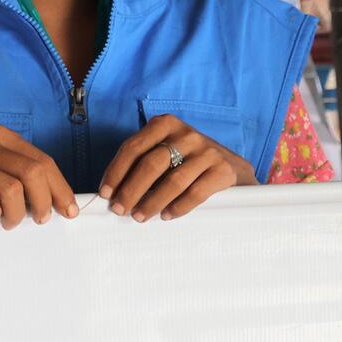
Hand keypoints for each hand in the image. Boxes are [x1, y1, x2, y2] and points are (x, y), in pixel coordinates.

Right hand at [0, 126, 78, 230]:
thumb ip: (18, 172)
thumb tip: (55, 199)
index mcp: (0, 136)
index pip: (43, 162)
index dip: (61, 189)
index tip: (69, 210)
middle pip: (33, 174)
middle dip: (44, 202)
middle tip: (40, 220)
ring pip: (13, 191)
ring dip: (17, 214)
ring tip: (10, 222)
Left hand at [99, 115, 256, 221]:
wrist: (235, 170)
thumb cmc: (191, 165)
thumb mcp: (168, 153)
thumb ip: (145, 164)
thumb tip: (115, 192)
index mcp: (166, 125)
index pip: (134, 147)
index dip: (116, 171)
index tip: (106, 193)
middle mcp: (186, 134)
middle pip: (151, 163)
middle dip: (131, 189)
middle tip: (120, 210)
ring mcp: (207, 151)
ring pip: (173, 180)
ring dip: (152, 202)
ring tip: (140, 217)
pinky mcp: (224, 169)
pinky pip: (196, 192)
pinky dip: (178, 207)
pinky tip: (167, 215)